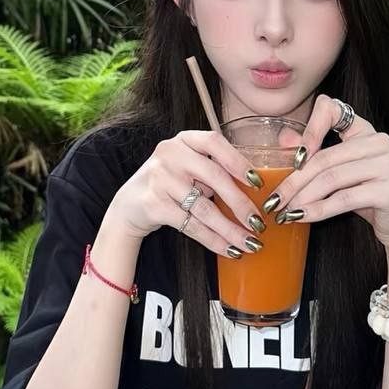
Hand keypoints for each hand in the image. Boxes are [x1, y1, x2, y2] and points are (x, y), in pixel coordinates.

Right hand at [108, 130, 268, 258]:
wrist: (128, 205)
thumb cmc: (169, 183)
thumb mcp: (187, 166)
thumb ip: (213, 169)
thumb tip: (254, 191)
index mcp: (184, 140)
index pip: (214, 142)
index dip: (238, 161)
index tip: (258, 182)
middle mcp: (170, 154)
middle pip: (214, 177)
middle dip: (241, 203)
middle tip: (259, 222)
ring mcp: (159, 178)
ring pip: (204, 208)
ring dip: (230, 229)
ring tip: (249, 243)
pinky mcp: (153, 204)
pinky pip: (191, 225)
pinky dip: (213, 240)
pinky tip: (228, 248)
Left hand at [265, 94, 388, 252]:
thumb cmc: (364, 193)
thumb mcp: (338, 170)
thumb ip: (313, 152)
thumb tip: (283, 140)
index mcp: (364, 129)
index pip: (332, 109)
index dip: (309, 129)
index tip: (293, 157)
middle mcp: (379, 141)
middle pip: (324, 157)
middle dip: (294, 181)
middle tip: (274, 200)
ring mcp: (387, 165)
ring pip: (331, 179)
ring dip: (303, 198)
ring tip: (285, 212)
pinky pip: (344, 198)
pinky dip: (319, 210)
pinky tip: (303, 217)